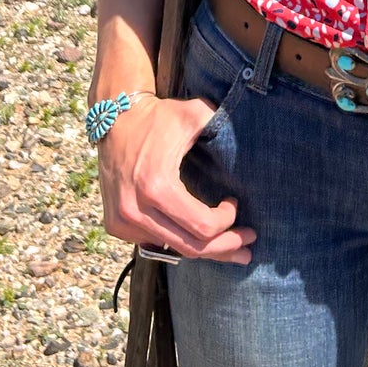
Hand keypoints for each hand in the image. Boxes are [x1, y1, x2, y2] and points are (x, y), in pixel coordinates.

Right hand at [96, 94, 256, 264]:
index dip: (227, 222)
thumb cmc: (158, 117)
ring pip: (173, 249)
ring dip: (204, 250)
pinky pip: (155, 242)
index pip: (202, 226)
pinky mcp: (116, 225)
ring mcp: (123, 222)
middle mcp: (136, 210)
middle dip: (224, 248)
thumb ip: (222, 126)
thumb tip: (253, 137)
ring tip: (231, 251)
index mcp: (156, 186)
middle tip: (247, 249)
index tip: (234, 203)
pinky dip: (178, 242)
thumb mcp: (194, 115)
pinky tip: (198, 239)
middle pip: (191, 247)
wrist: (114, 118)